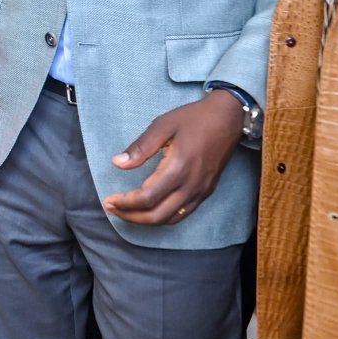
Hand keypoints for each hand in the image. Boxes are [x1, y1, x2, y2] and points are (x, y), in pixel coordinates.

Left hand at [102, 93, 245, 224]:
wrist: (228, 117)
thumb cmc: (194, 118)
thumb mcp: (163, 125)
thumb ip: (140, 147)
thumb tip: (117, 163)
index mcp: (178, 167)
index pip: (147, 197)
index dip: (125, 203)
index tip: (108, 200)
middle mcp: (191, 185)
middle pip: (157, 216)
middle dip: (131, 217)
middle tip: (112, 210)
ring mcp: (201, 191)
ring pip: (170, 219)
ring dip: (146, 221)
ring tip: (127, 212)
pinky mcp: (206, 192)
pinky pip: (183, 214)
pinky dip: (164, 217)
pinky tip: (151, 210)